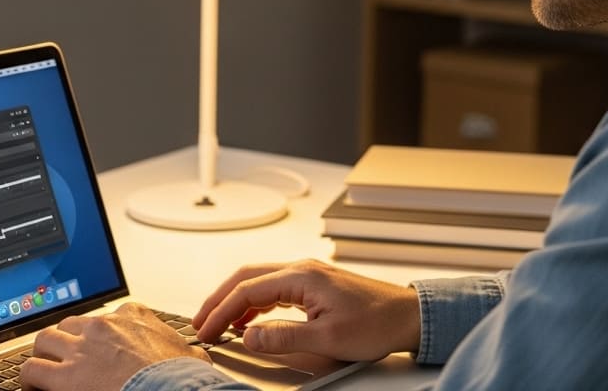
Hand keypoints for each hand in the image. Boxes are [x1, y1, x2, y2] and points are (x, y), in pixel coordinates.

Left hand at [20, 303, 208, 390]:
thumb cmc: (180, 378)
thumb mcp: (190, 355)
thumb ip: (184, 349)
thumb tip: (195, 356)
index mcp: (133, 317)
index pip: (109, 315)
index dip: (101, 332)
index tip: (100, 344)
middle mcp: (103, 327)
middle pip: (70, 324)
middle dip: (65, 340)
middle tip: (65, 356)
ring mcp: (81, 349)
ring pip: (44, 340)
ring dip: (43, 354)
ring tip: (43, 369)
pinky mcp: (64, 376)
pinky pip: (31, 370)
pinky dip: (29, 379)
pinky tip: (34, 388)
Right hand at [193, 259, 420, 360]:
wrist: (407, 315)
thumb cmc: (376, 322)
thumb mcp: (327, 338)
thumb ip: (283, 337)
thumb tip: (249, 336)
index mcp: (301, 276)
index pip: (247, 290)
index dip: (220, 311)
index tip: (205, 330)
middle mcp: (301, 268)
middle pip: (246, 278)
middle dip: (218, 300)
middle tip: (200, 323)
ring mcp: (308, 274)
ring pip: (258, 281)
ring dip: (235, 301)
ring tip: (218, 323)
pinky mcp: (314, 284)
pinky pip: (274, 288)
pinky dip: (254, 303)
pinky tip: (249, 320)